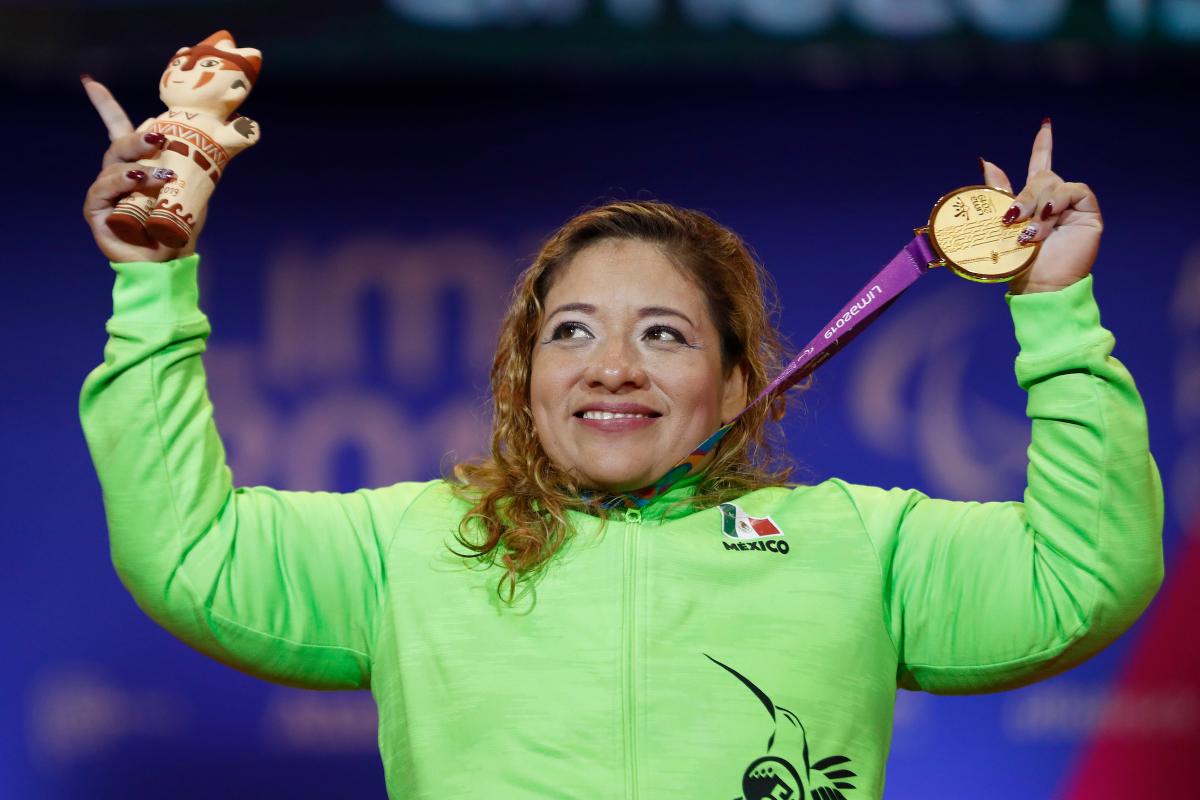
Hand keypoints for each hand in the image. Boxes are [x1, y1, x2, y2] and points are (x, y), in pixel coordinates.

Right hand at [81, 76, 206, 262]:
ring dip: (139, 166)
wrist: (169, 262)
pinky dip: (121, 182)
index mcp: (136, 162)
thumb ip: (202, 160)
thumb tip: (239, 130)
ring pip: (115, 165)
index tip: (90, 81)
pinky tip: (138, 180)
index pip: (117, 128)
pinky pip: (103, 189)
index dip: (105, 105)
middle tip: (159, 136)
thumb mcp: (196, 187)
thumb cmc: (180, 224)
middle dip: (138, 137)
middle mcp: (117, 173)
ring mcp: (105, 191)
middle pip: (120, 144)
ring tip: (162, 175)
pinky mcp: (96, 210)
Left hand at [980, 120, 1101, 293]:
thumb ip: (999, 193)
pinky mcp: (1088, 211)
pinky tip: (1048, 217)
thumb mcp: (1001, 224)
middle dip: (1023, 194)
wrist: (1039, 285)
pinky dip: (1056, 203)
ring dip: (1036, 205)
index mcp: (1034, 202)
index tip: (1046, 125)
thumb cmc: (1017, 263)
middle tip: (1011, 218)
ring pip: (1053, 183)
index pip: (1041, 165)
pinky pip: (1073, 190)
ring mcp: (1072, 206)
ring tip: (1030, 231)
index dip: (1044, 146)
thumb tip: (987, 161)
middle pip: (1041, 175)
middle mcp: (1055, 201)